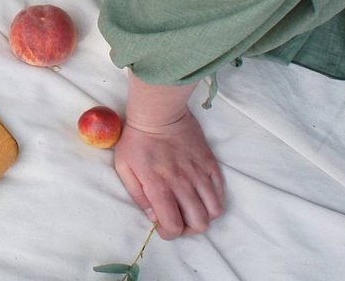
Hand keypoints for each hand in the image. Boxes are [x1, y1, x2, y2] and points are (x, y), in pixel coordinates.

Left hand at [113, 108, 224, 239]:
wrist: (158, 111)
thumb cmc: (136, 139)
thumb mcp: (124, 166)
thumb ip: (137, 195)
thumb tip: (153, 216)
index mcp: (159, 184)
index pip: (174, 225)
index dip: (169, 233)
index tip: (164, 227)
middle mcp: (182, 182)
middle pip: (199, 223)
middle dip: (188, 229)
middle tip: (178, 220)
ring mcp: (199, 173)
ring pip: (213, 212)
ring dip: (203, 217)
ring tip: (191, 210)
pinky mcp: (210, 164)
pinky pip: (220, 194)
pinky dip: (213, 202)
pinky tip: (201, 197)